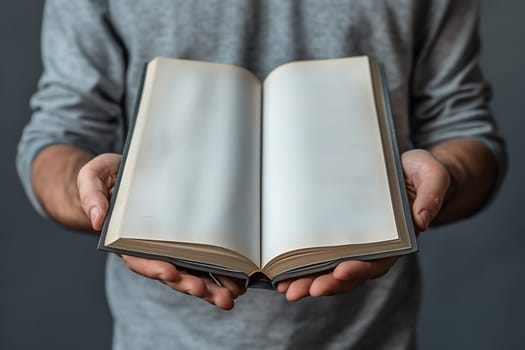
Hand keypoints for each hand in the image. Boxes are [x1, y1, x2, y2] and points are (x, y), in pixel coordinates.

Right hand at [77, 153, 245, 309]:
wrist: (122, 176)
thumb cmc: (106, 178)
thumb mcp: (93, 177)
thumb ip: (92, 195)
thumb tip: (97, 218)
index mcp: (125, 239)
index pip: (139, 258)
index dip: (154, 267)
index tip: (170, 272)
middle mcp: (149, 248)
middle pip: (170, 273)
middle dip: (192, 286)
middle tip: (215, 296)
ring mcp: (169, 246)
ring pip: (190, 272)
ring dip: (210, 287)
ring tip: (231, 296)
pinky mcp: (186, 240)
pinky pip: (201, 260)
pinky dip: (218, 273)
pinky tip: (237, 281)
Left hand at [277, 148, 450, 300]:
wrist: (411, 170)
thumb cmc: (421, 173)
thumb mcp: (432, 176)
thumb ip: (431, 196)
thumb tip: (421, 220)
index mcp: (398, 239)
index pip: (379, 261)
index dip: (361, 269)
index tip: (342, 271)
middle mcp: (376, 246)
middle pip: (349, 272)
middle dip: (324, 284)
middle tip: (299, 291)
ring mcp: (358, 242)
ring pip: (332, 268)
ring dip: (309, 281)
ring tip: (285, 288)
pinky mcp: (344, 232)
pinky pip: (324, 252)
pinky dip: (305, 265)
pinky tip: (284, 272)